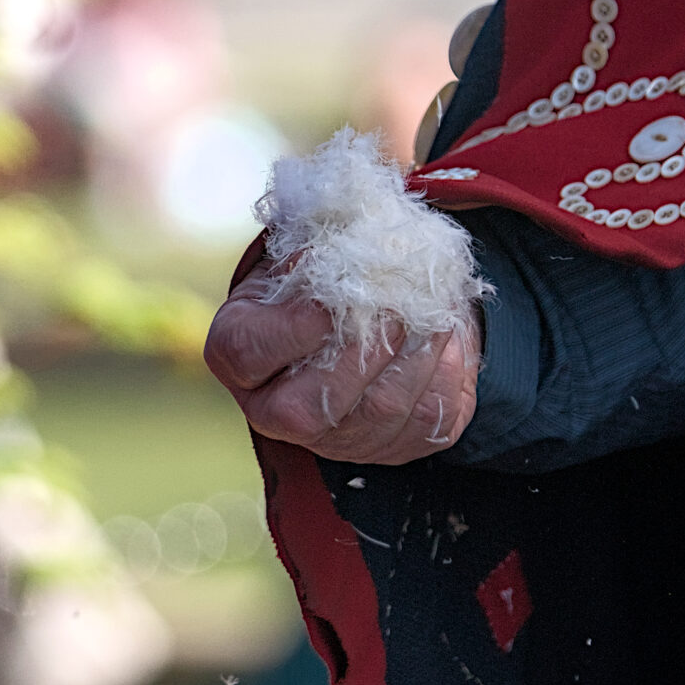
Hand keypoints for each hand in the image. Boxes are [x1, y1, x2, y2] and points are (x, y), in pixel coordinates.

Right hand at [205, 268, 479, 464]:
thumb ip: (313, 243)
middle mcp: (276, 412)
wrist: (368, 310)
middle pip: (308, 407)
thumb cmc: (325, 276)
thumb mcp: (304, 248)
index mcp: (239, 356)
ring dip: (414, 355)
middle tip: (396, 305)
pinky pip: (427, 419)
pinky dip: (445, 371)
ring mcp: (337, 439)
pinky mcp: (395, 447)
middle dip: (362, 351)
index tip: (335, 294)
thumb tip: (343, 236)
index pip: (247, 355)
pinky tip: (444, 335)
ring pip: (378, 411)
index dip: (294, 327)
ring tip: (430, 311)